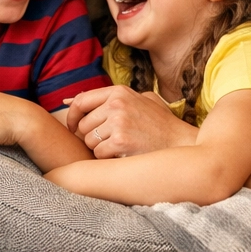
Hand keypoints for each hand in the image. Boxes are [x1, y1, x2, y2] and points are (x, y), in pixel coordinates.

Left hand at [63, 86, 197, 158]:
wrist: (181, 143)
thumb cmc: (161, 125)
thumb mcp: (140, 100)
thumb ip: (109, 98)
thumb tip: (69, 100)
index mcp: (119, 92)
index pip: (81, 101)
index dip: (72, 117)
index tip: (73, 128)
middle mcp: (116, 104)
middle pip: (83, 125)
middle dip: (91, 137)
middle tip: (108, 143)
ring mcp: (118, 122)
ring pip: (89, 141)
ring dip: (100, 149)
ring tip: (120, 148)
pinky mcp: (120, 141)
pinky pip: (98, 154)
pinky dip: (107, 159)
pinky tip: (124, 155)